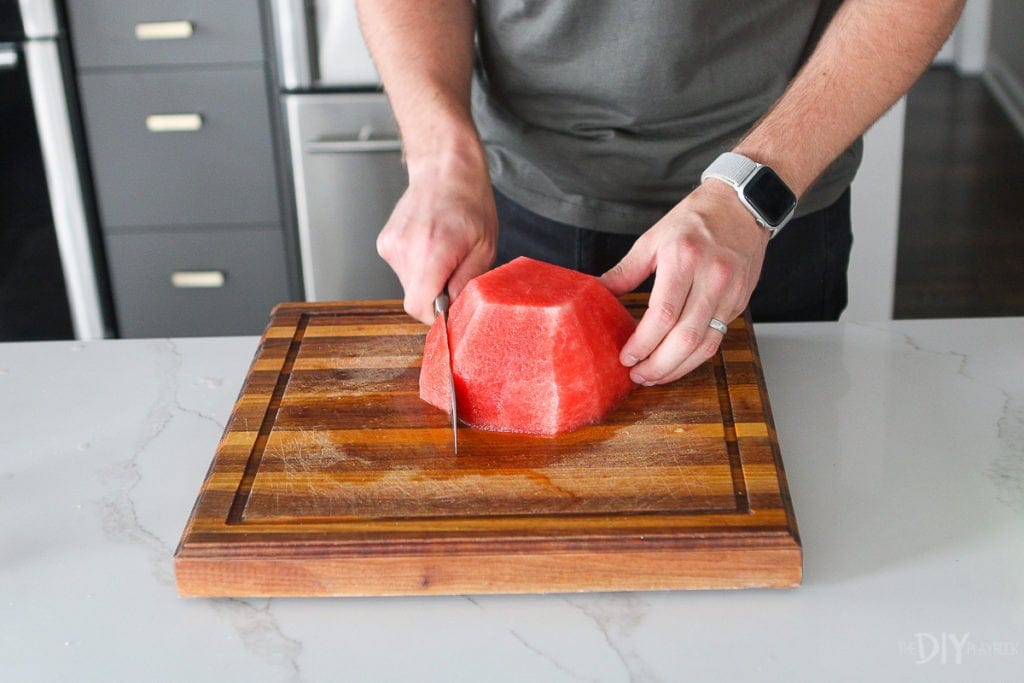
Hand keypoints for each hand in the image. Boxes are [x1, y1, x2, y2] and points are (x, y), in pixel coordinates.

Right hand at [376, 142, 496, 323]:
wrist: (444, 169)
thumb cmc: (469, 203)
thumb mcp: (484, 247)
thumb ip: (467, 283)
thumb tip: (453, 311)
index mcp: (433, 251)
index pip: (419, 306)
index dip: (436, 314)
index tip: (449, 307)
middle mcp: (406, 249)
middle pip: (414, 298)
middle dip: (435, 294)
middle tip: (453, 270)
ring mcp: (391, 245)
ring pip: (408, 285)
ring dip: (426, 278)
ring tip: (442, 250)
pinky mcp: (384, 243)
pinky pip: (402, 269)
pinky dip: (416, 265)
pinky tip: (428, 243)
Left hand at [600, 180, 769, 383]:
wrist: (742, 206)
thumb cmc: (694, 220)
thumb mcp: (653, 239)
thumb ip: (625, 272)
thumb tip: (597, 293)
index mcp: (684, 258)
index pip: (663, 314)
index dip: (643, 343)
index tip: (626, 357)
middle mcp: (712, 277)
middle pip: (686, 336)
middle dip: (659, 364)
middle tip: (637, 376)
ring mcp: (730, 292)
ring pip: (705, 344)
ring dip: (677, 368)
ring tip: (654, 377)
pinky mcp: (740, 302)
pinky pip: (718, 339)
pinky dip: (695, 357)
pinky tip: (676, 363)